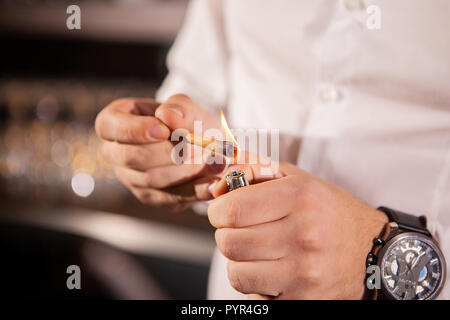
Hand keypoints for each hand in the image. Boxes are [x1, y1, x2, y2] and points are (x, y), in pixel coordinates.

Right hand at [95, 94, 223, 210]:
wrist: (202, 144)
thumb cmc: (186, 121)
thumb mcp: (186, 107)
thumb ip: (179, 106)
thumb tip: (168, 115)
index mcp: (114, 123)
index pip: (110, 126)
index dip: (135, 130)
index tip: (164, 130)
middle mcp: (116, 153)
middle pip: (132, 157)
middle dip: (169, 153)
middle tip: (200, 147)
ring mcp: (131, 179)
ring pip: (152, 180)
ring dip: (187, 171)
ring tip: (216, 161)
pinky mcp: (151, 198)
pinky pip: (170, 198)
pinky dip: (195, 190)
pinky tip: (214, 183)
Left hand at [208, 163, 387, 298]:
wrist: (372, 251)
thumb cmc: (328, 211)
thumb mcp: (297, 179)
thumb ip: (254, 170)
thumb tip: (218, 184)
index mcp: (300, 197)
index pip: (232, 210)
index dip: (218, 211)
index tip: (224, 211)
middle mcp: (304, 235)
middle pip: (229, 242)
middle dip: (226, 234)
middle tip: (241, 230)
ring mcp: (305, 272)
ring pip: (237, 273)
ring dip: (238, 261)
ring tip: (255, 251)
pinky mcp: (304, 300)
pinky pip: (254, 295)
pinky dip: (255, 283)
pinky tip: (271, 269)